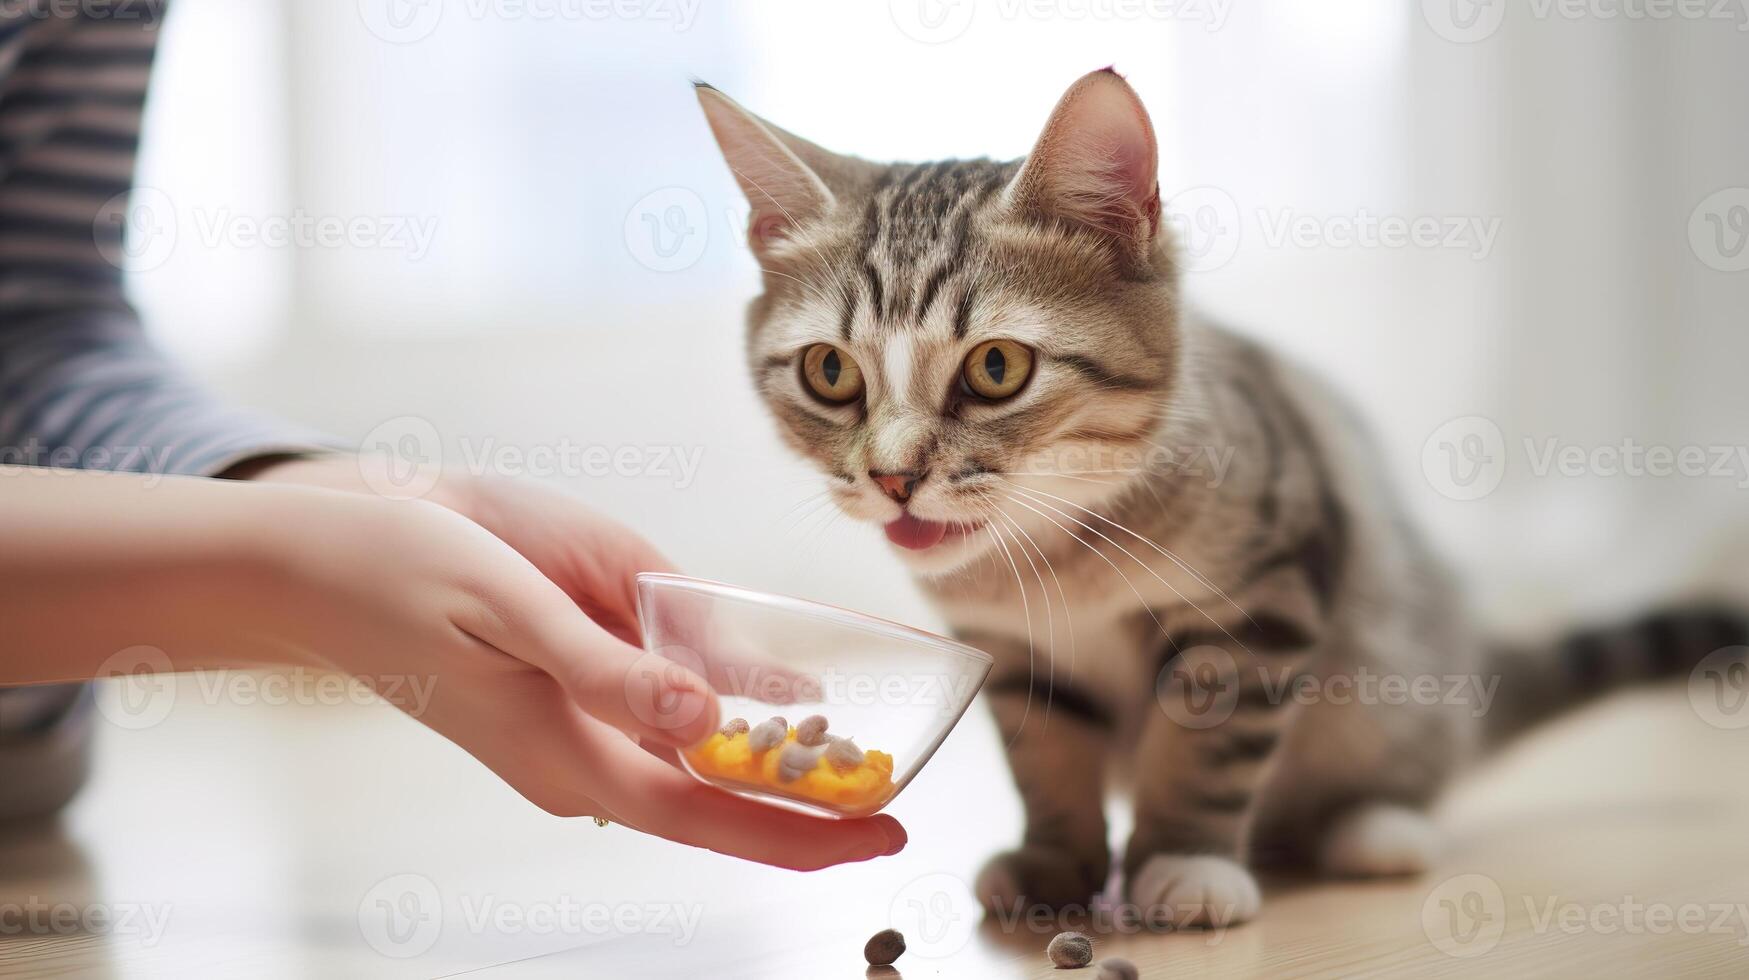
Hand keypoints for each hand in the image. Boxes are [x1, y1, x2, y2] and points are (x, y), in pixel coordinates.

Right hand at [241, 455, 907, 867]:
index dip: (801, 832)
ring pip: (682, 781)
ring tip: (847, 777)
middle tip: (890, 815)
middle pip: (706, 810)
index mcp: (561, 752)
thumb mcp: (510, 606)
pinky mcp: (548, 718)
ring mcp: (555, 749)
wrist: (309, 570)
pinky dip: (712, 742)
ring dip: (762, 784)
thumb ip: (610, 669)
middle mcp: (567, 768)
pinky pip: (649, 745)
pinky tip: (752, 727)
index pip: (706, 812)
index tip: (885, 834)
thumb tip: (709, 717)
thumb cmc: (402, 571)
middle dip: (800, 819)